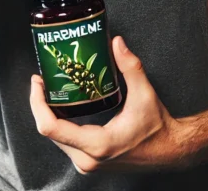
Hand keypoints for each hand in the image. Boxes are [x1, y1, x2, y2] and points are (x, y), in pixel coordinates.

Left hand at [29, 37, 185, 173]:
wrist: (170, 152)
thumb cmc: (158, 128)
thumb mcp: (145, 95)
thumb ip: (131, 67)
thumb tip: (116, 43)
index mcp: (97, 144)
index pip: (51, 128)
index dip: (37, 103)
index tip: (38, 82)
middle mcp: (88, 159)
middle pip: (48, 132)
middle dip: (40, 105)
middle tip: (42, 81)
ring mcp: (87, 164)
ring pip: (55, 139)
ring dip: (48, 115)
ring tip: (48, 91)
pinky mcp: (89, 163)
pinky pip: (64, 143)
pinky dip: (58, 124)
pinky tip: (61, 107)